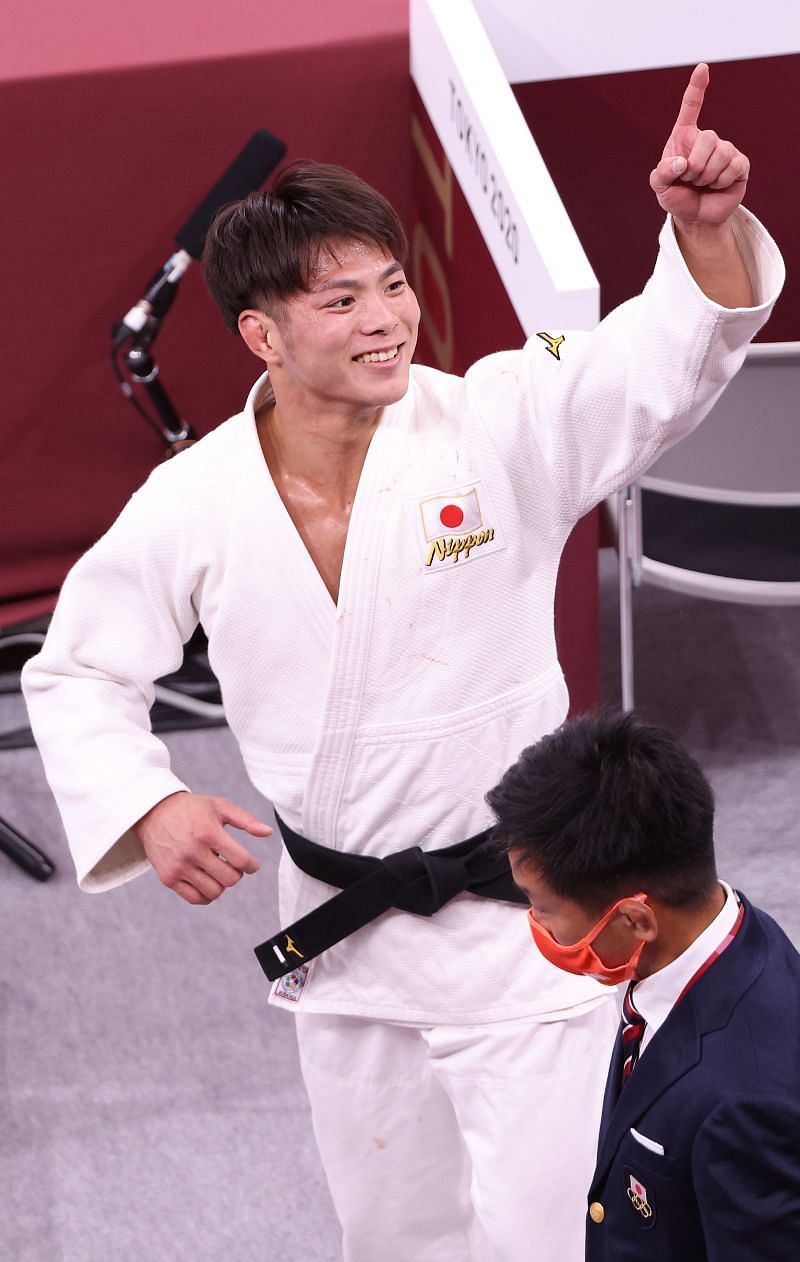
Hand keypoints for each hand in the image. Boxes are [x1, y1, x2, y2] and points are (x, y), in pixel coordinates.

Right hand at [135, 791, 271, 904]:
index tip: (252, 864)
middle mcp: (192, 851)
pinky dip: (207, 895)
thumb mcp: (220, 806)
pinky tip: (208, 881)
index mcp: (208, 832)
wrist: (153, 812)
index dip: (252, 865)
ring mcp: (178, 867)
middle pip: (229, 879)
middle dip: (237, 874)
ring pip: (214, 892)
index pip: (240, 860)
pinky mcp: (167, 878)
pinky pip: (195, 899)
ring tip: (218, 870)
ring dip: (222, 884)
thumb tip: (268, 833)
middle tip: (233, 865)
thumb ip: (246, 820)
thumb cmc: (192, 809)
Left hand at [650, 64, 748, 229]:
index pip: (691, 108)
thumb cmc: (676, 196)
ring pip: (721, 154)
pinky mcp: (740, 164)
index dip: (696, 88)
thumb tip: (682, 163)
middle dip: (695, 165)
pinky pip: (733, 166)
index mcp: (684, 137)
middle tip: (691, 179)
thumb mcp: (659, 187)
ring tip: (703, 184)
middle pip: (708, 137)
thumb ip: (661, 173)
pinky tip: (717, 186)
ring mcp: (725, 149)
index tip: (702, 68)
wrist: (695, 217)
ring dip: (707, 176)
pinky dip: (721, 181)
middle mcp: (707, 139)